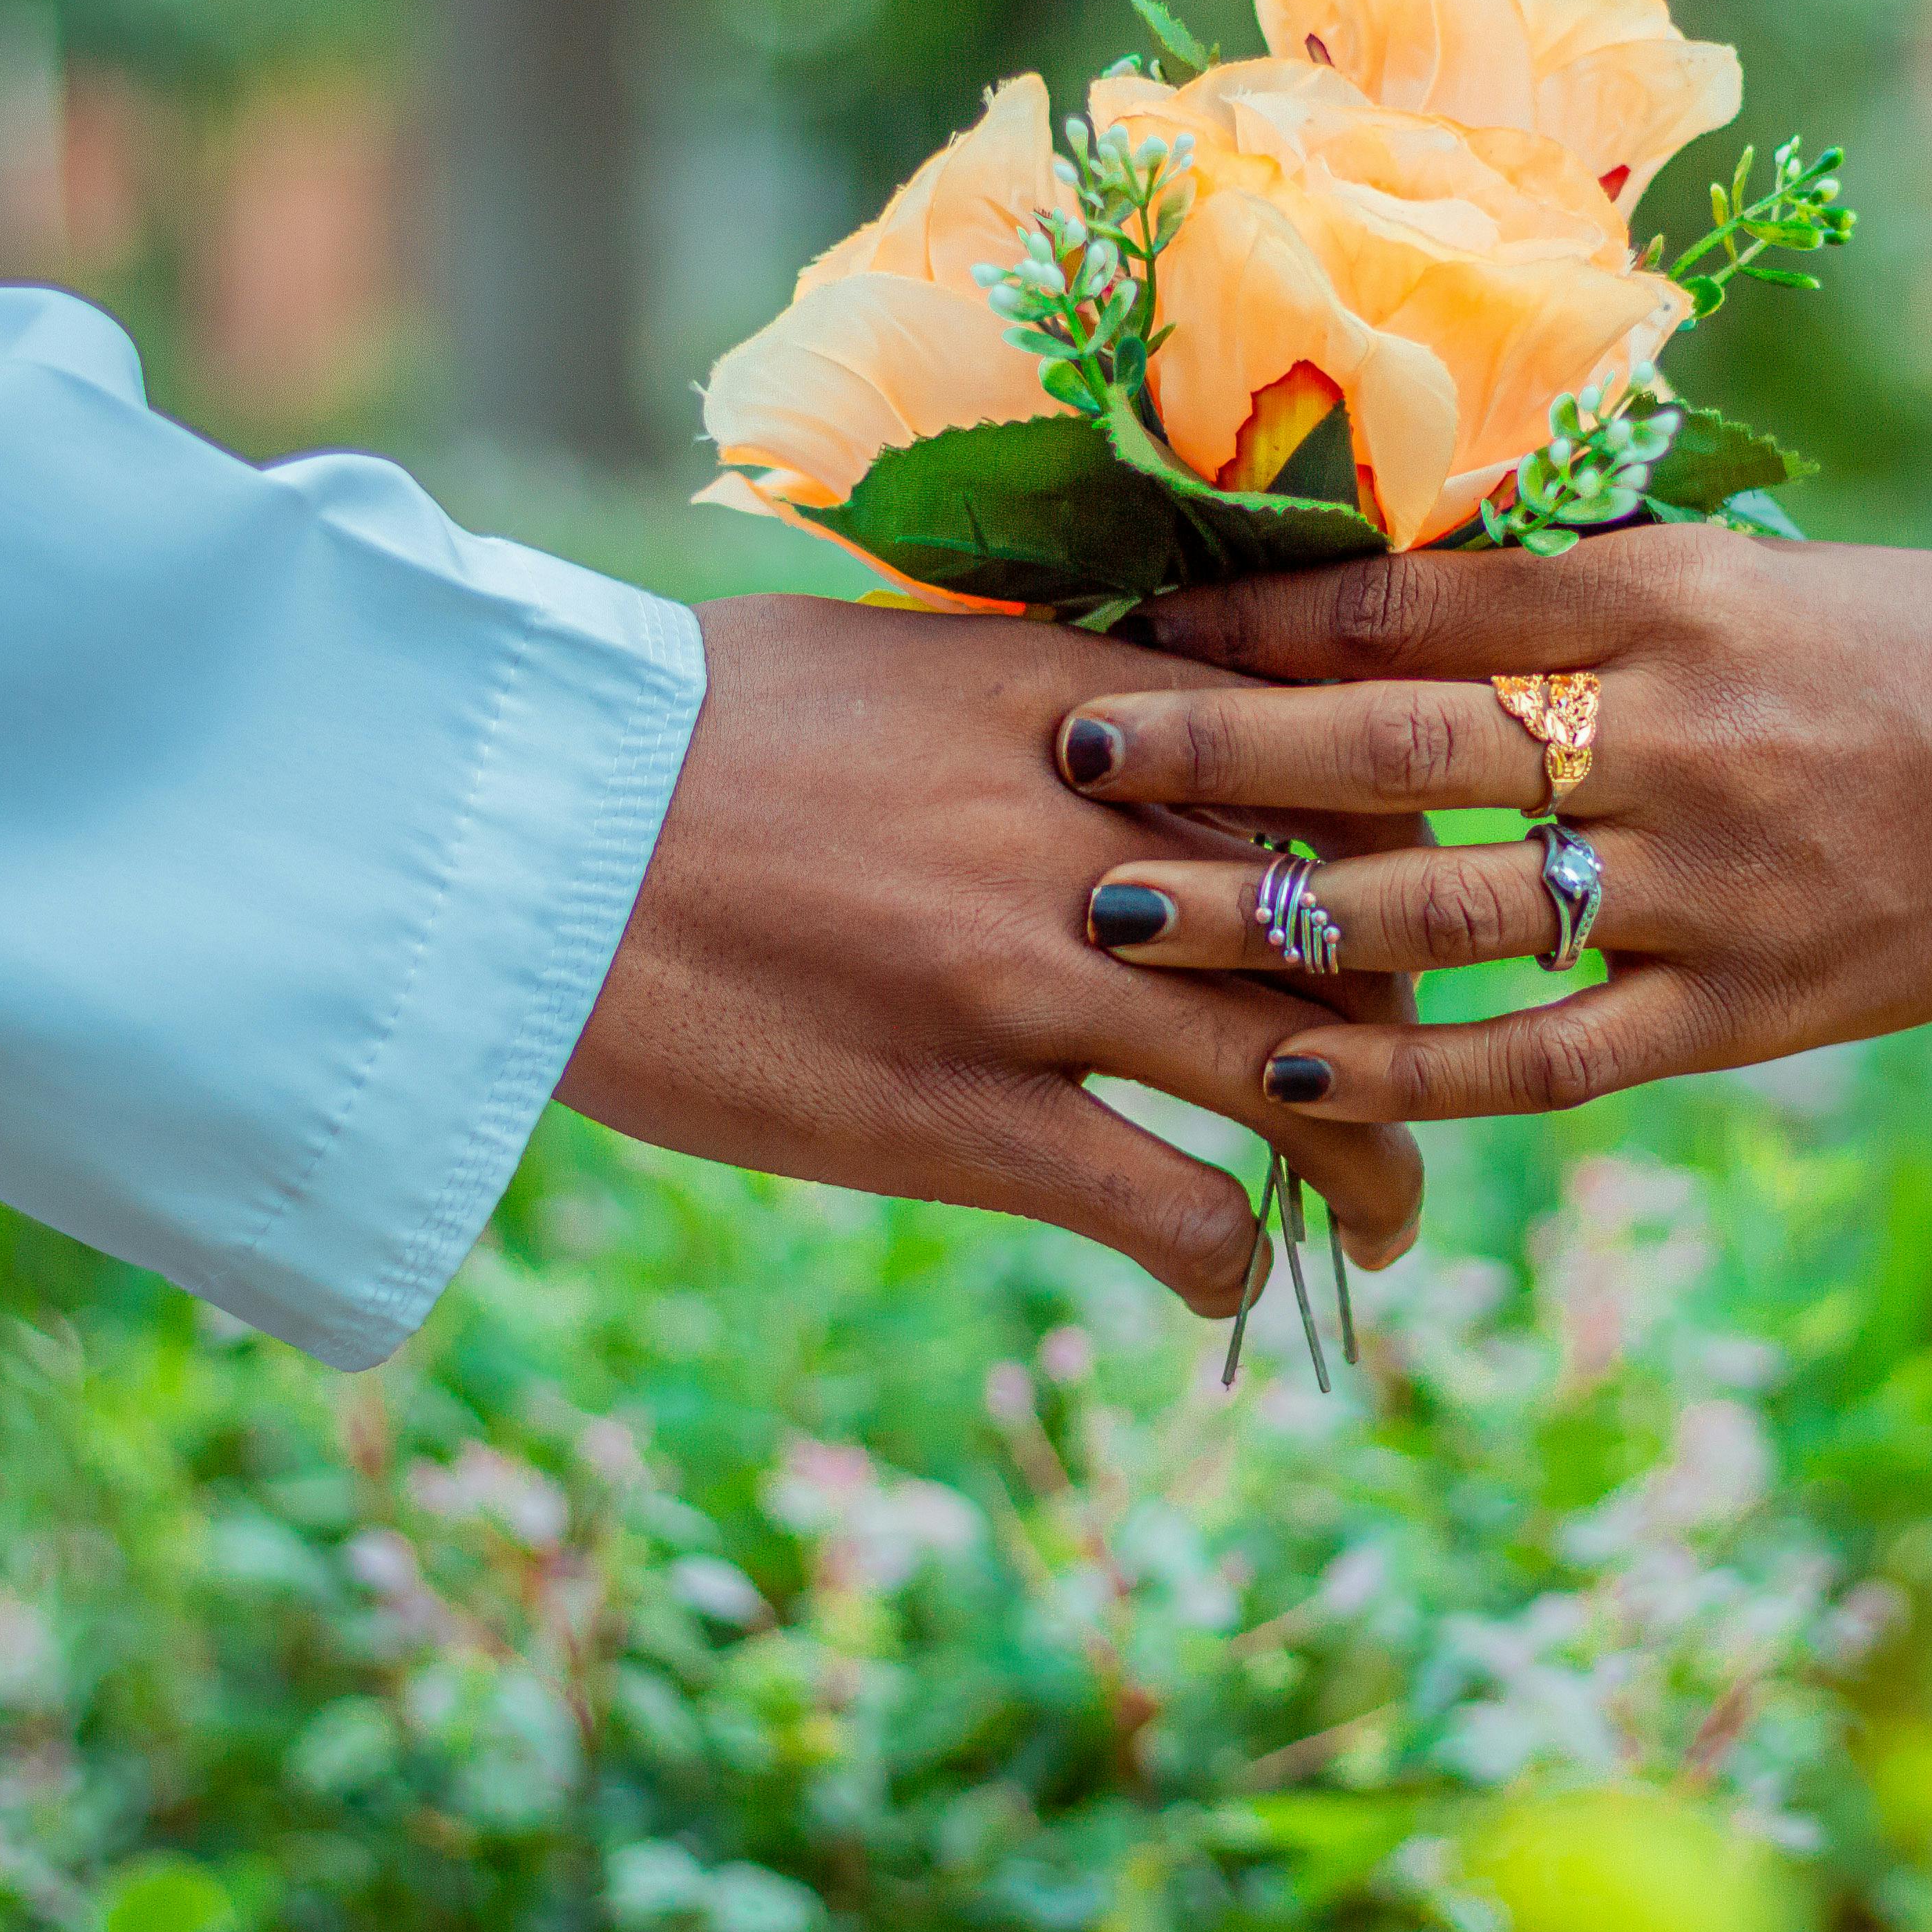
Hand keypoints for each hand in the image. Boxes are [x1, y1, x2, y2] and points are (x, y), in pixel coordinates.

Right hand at [556, 595, 1423, 1306]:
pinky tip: (1224, 1279)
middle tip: (1412, 1073)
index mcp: (1075, 703)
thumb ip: (1033, 687)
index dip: (1400, 844)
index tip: (1404, 897)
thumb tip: (1125, 716)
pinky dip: (1228, 1258)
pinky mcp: (958, 1120)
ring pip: (1303, 1085)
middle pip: (1351, 925)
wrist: (519, 828)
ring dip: (1375, 1167)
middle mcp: (1088, 839)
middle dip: (1409, 1016)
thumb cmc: (674, 723)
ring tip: (1392, 1218)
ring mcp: (1031, 985)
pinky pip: (1170, 1210)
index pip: (1327, 764)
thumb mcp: (888, 651)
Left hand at [1051, 526, 1931, 1119]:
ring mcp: (1713, 882)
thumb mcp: (1746, 573)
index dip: (1259, 618)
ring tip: (1124, 920)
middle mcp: (1674, 732)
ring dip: (1274, 915)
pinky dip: (1418, 1067)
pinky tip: (1295, 1077)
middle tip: (1064, 750)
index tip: (1134, 626)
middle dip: (1217, 750)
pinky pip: (1553, 1053)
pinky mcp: (1749, 1010)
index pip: (1418, 601)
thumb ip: (1578, 586)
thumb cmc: (1914, 644)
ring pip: (1452, 903)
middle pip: (1401, 740)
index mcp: (1667, 601)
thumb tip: (1380, 578)